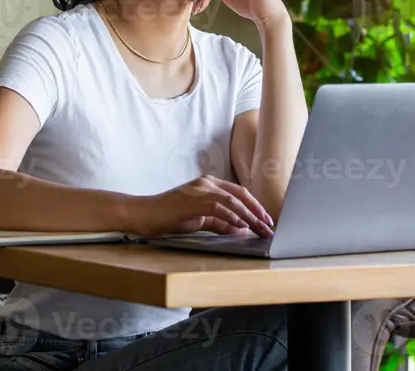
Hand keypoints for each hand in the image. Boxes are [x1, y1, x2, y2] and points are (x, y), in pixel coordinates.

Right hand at [131, 175, 274, 237]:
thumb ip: (220, 223)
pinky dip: (233, 216)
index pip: (239, 192)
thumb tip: (242, 230)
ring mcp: (200, 189)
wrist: (146, 214)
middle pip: (240, 194)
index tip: (266, 220)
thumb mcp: (200, 220)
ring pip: (233, 200)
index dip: (255, 206)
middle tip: (269, 225)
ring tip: (260, 228)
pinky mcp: (194, 200)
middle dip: (257, 210)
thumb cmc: (171, 217)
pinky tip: (242, 226)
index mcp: (209, 184)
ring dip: (249, 215)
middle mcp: (207, 183)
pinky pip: (219, 207)